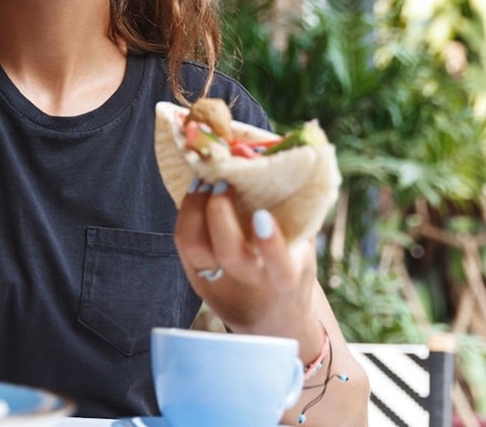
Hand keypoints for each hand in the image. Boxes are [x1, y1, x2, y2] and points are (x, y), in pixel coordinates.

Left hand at [173, 180, 316, 342]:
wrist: (273, 324)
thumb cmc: (290, 274)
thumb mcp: (302, 252)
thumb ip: (295, 215)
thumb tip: (282, 161)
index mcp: (284, 279)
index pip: (278, 265)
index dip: (270, 242)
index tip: (262, 214)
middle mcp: (250, 285)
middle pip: (227, 253)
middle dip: (220, 212)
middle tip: (223, 182)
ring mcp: (219, 286)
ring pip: (194, 247)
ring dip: (195, 208)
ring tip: (204, 182)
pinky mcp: (196, 283)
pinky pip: (182, 245)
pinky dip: (186, 214)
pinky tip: (196, 194)